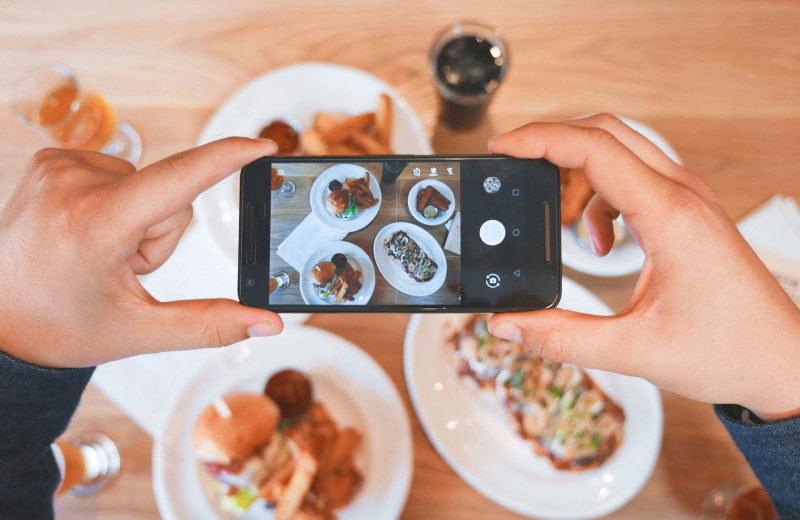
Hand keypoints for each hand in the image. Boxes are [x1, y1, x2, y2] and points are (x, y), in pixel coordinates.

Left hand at [0, 138, 282, 367]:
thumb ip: (211, 324)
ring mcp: (58, 167)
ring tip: (99, 253)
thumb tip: (267, 324)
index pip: (179, 179)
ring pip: (146, 184)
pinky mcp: (52, 160)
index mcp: (95, 225)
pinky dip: (117, 204)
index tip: (263, 145)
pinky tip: (87, 232)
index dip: (228, 159)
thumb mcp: (138, 331)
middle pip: (169, 195)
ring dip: (139, 220)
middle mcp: (72, 183)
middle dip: (161, 234)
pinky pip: (119, 174)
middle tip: (121, 268)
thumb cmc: (57, 327)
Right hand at [488, 114, 799, 419]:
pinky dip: (600, 198)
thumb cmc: (730, 351)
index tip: (502, 148)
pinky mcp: (688, 212)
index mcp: (669, 216)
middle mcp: (682, 195)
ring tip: (560, 222)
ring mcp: (688, 199)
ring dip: (577, 173)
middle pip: (605, 132)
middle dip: (552, 143)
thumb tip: (508, 324)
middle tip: (515, 169)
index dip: (539, 140)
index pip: (594, 149)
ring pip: (619, 151)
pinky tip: (601, 242)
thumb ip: (562, 338)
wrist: (783, 361)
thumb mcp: (634, 350)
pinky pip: (633, 178)